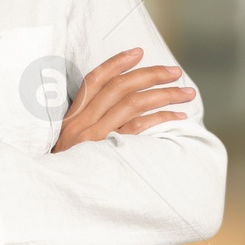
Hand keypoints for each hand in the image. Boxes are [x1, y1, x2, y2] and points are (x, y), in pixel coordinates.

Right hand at [53, 48, 194, 152]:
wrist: (58, 192)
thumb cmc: (69, 166)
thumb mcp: (70, 140)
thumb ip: (89, 120)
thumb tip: (124, 102)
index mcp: (73, 115)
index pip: (95, 80)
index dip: (117, 63)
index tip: (139, 52)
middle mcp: (82, 122)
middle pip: (119, 88)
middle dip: (150, 75)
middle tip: (175, 71)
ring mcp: (96, 138)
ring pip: (133, 104)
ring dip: (163, 95)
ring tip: (186, 93)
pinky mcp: (109, 153)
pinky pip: (139, 129)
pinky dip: (160, 119)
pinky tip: (177, 116)